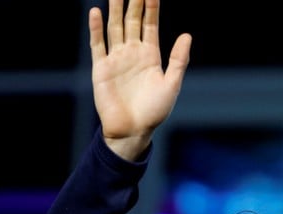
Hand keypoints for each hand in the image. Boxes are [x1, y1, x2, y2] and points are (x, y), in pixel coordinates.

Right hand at [89, 0, 191, 160]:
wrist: (132, 131)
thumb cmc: (154, 112)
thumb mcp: (171, 85)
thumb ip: (178, 60)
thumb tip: (187, 35)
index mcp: (150, 55)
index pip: (149, 24)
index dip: (151, 7)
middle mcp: (132, 53)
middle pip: (132, 21)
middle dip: (133, 2)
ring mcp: (116, 59)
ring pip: (115, 27)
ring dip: (115, 9)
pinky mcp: (101, 69)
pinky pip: (98, 45)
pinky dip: (96, 29)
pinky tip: (95, 12)